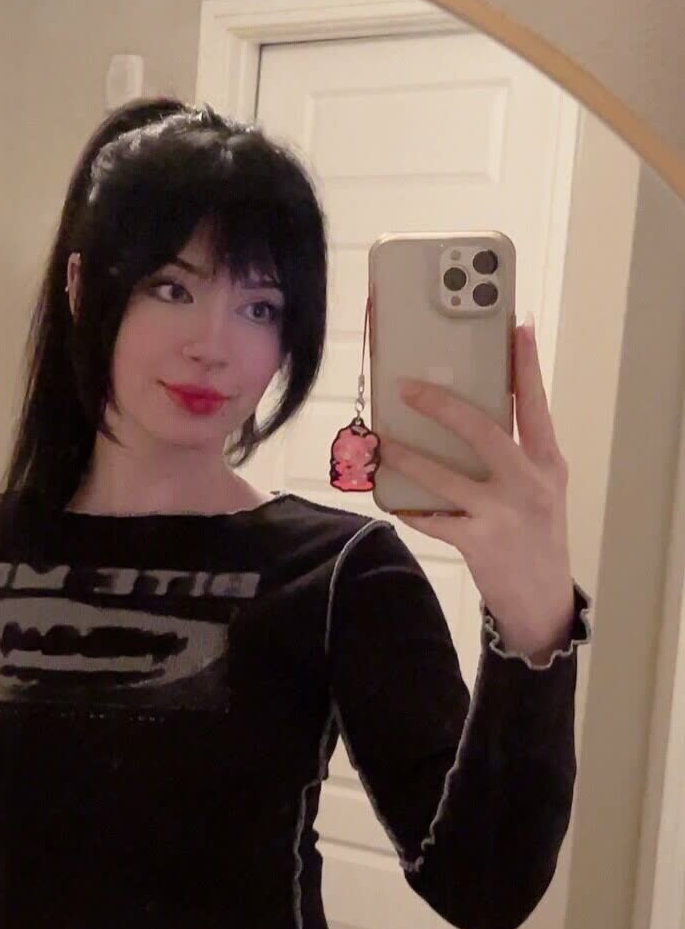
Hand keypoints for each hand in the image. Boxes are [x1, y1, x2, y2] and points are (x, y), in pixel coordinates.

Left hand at [378, 318, 575, 660]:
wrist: (543, 600)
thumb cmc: (537, 536)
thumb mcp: (542, 489)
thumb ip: (518, 455)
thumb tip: (470, 418)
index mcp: (548, 462)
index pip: (536, 405)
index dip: (526, 366)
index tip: (515, 328)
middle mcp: (529, 482)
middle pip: (483, 430)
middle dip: (442, 406)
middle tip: (407, 388)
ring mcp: (503, 513)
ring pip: (445, 476)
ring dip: (407, 458)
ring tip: (380, 443)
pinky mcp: (479, 542)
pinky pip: (433, 518)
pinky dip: (408, 506)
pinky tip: (388, 496)